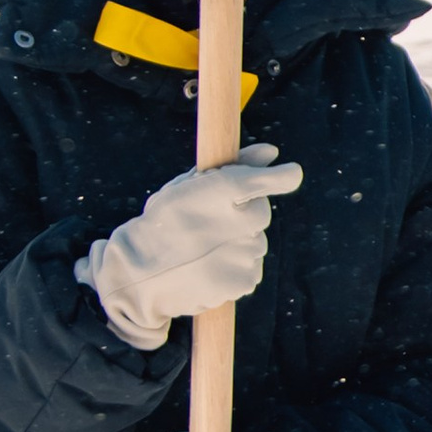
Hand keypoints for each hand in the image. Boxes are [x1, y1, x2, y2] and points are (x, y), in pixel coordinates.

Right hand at [78, 146, 304, 349]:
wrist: (141, 275)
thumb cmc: (163, 222)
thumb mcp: (190, 184)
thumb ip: (237, 165)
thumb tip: (273, 151)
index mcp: (226, 188)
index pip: (276, 179)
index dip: (281, 177)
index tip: (290, 173)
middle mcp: (244, 220)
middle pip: (259, 213)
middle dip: (240, 216)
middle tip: (208, 225)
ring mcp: (248, 252)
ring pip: (254, 243)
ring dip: (236, 244)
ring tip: (202, 250)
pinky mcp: (247, 279)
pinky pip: (249, 269)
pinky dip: (233, 268)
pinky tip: (209, 267)